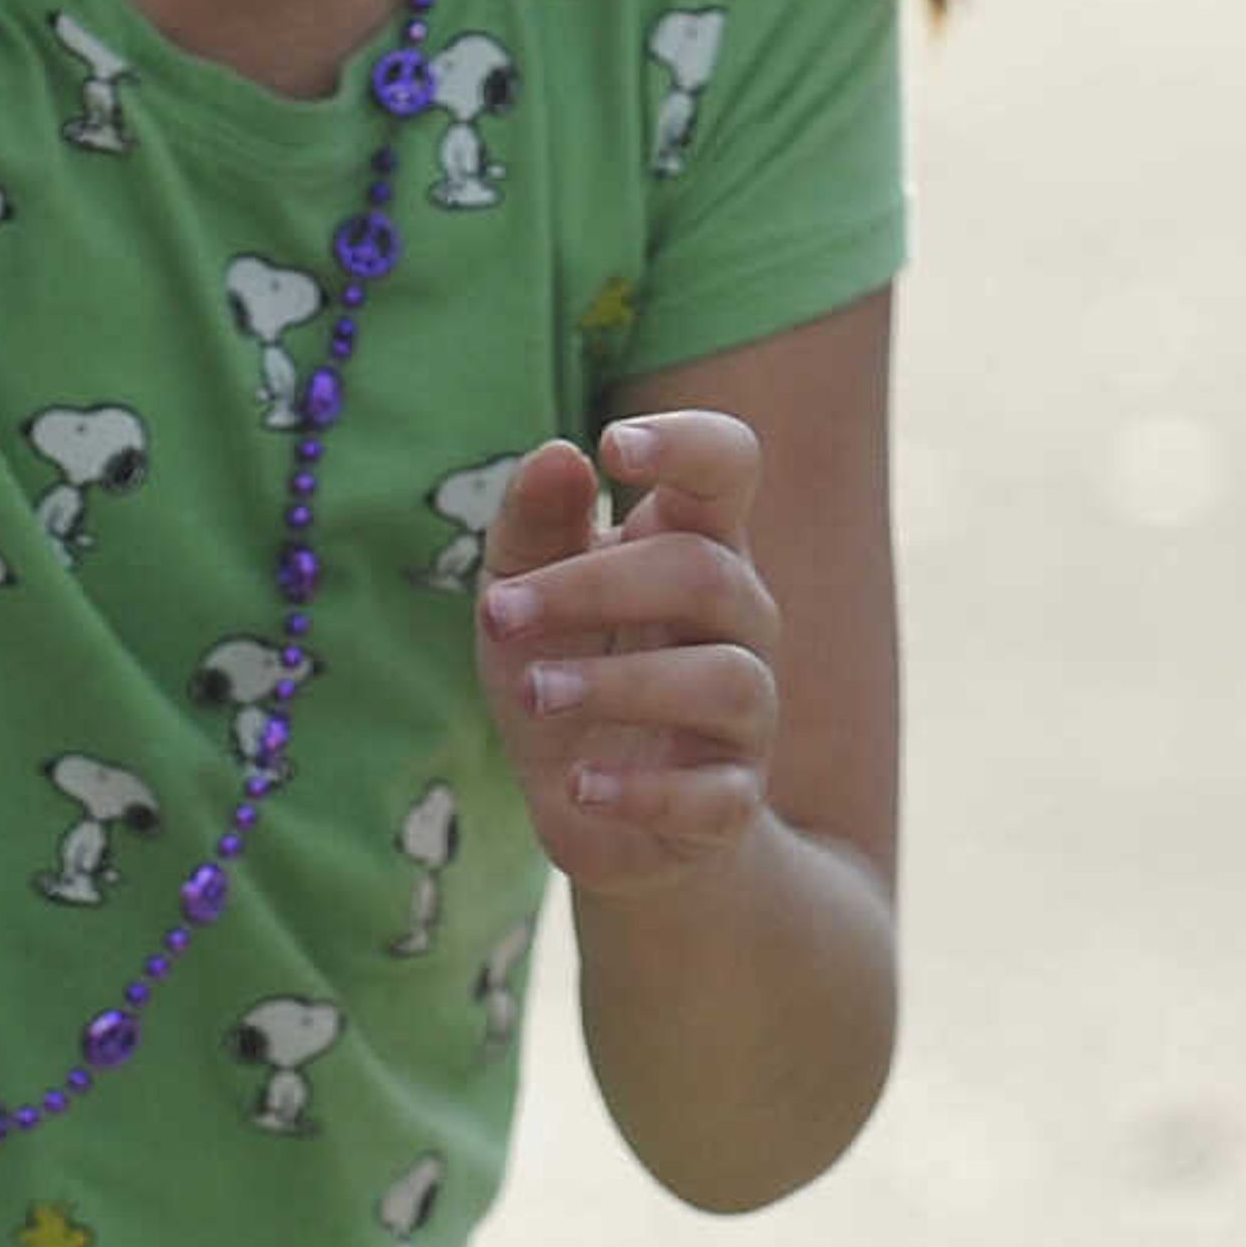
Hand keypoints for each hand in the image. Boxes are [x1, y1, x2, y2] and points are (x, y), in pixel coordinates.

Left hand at [473, 412, 782, 896]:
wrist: (591, 804)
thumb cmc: (562, 662)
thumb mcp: (520, 586)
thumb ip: (536, 522)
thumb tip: (561, 454)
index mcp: (690, 542)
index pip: (727, 465)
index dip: (687, 442)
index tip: (612, 446)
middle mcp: (737, 619)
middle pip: (704, 573)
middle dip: (592, 587)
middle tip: (498, 614)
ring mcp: (747, 713)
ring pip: (727, 678)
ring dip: (617, 684)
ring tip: (534, 693)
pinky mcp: (733, 801)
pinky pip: (717, 794)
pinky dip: (644, 790)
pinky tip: (578, 785)